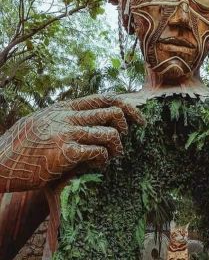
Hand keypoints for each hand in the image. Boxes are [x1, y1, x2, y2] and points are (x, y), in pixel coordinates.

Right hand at [0, 94, 143, 192]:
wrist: (0, 161)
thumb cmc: (23, 145)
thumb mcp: (43, 120)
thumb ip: (65, 116)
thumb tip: (89, 115)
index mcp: (64, 107)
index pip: (104, 98)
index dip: (127, 107)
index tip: (139, 120)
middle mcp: (67, 116)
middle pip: (113, 112)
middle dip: (127, 127)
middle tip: (122, 141)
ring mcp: (66, 133)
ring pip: (109, 133)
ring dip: (117, 147)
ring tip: (112, 157)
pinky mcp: (64, 152)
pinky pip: (98, 152)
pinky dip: (103, 160)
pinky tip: (97, 165)